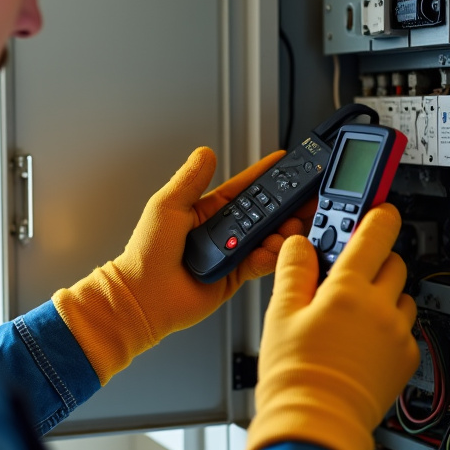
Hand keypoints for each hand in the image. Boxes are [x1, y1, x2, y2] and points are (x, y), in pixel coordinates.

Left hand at [52, 147, 309, 383]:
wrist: (143, 297)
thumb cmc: (145, 253)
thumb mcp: (167, 205)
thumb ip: (191, 179)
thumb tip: (206, 152)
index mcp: (207, 209)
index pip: (244, 187)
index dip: (265, 175)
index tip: (285, 163)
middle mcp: (222, 230)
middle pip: (263, 213)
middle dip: (285, 205)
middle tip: (305, 198)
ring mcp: (230, 253)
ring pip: (267, 238)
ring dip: (282, 231)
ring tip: (292, 227)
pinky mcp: (235, 276)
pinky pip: (261, 264)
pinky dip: (272, 257)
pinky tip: (275, 251)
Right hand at [243, 204, 418, 449]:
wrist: (316, 423)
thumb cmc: (294, 375)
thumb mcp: (280, 313)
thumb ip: (294, 271)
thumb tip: (298, 244)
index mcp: (348, 289)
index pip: (375, 232)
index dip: (377, 213)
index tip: (376, 207)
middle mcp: (380, 307)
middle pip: (392, 261)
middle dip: (373, 259)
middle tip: (347, 272)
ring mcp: (397, 334)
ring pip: (401, 296)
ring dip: (383, 294)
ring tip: (352, 313)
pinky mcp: (406, 360)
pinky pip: (404, 329)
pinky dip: (388, 327)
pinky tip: (363, 341)